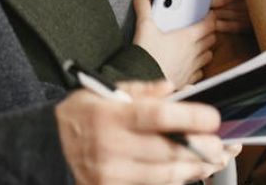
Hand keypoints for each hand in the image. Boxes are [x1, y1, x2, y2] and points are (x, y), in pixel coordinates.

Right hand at [55, 80, 232, 184]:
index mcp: (110, 116)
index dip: (190, 116)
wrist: (45, 149)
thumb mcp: (101, 92)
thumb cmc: (78, 117)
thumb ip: (139, 90)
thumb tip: (173, 89)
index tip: (212, 117)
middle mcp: (110, 147)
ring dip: (194, 168)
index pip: (157, 116)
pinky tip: (187, 172)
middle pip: (168, 150)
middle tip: (220, 143)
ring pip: (165, 175)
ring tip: (212, 160)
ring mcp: (111, 174)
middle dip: (201, 148)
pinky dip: (174, 180)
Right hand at [132, 0, 215, 88]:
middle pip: (211, 38)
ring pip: (208, 55)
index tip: (208, 12)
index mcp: (187, 37)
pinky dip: (198, 65)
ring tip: (196, 43)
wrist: (143, 80)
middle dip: (208, 31)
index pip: (208, 24)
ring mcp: (192, 67)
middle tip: (201, 25)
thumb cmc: (147, 55)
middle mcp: (193, 52)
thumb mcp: (144, 27)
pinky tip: (190, 62)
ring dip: (205, 48)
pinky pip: (200, 71)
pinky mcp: (187, 80)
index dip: (210, 16)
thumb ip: (144, 8)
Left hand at [189, 0, 250, 33]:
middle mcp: (245, 2)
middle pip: (220, 11)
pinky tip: (212, 25)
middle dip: (205, 12)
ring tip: (198, 19)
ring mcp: (248, 14)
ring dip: (212, 21)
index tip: (194, 2)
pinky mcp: (250, 22)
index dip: (205, 2)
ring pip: (226, 21)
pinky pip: (234, 28)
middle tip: (192, 13)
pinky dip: (222, 27)